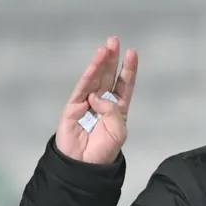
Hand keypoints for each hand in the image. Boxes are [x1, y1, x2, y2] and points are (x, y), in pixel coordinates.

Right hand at [55, 36, 137, 164]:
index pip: (124, 84)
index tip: (132, 53)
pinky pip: (81, 89)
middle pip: (109, 76)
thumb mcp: (118, 132)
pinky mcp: (73, 106)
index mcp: (117, 108)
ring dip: (100, 63)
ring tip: (106, 48)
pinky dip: (88, 76)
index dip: (128, 69)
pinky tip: (93, 65)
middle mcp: (103, 102)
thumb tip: (98, 97)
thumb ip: (113, 112)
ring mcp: (87, 103)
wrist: (84, 165)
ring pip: (95, 79)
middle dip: (112, 59)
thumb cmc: (103, 150)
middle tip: (115, 41)